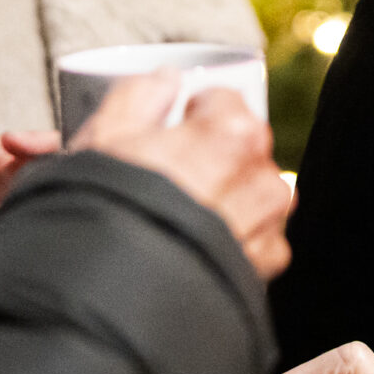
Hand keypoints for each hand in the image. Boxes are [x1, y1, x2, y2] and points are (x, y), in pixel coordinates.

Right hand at [72, 74, 293, 280]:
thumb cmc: (108, 209)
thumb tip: (163, 81)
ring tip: (183, 211)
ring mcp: (267, 222)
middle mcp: (261, 174)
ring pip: (257, 193)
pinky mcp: (263, 265)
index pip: (225, 99)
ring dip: (231, 195)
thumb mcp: (107, 137)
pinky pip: (258, 240)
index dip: (194, 109)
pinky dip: (235, 238)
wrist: (120, 292)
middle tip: (171, 173)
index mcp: (231, 130)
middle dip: (214, 152)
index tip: (175, 124)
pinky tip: (196, 242)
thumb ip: (139, 95)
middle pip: (245, 146)